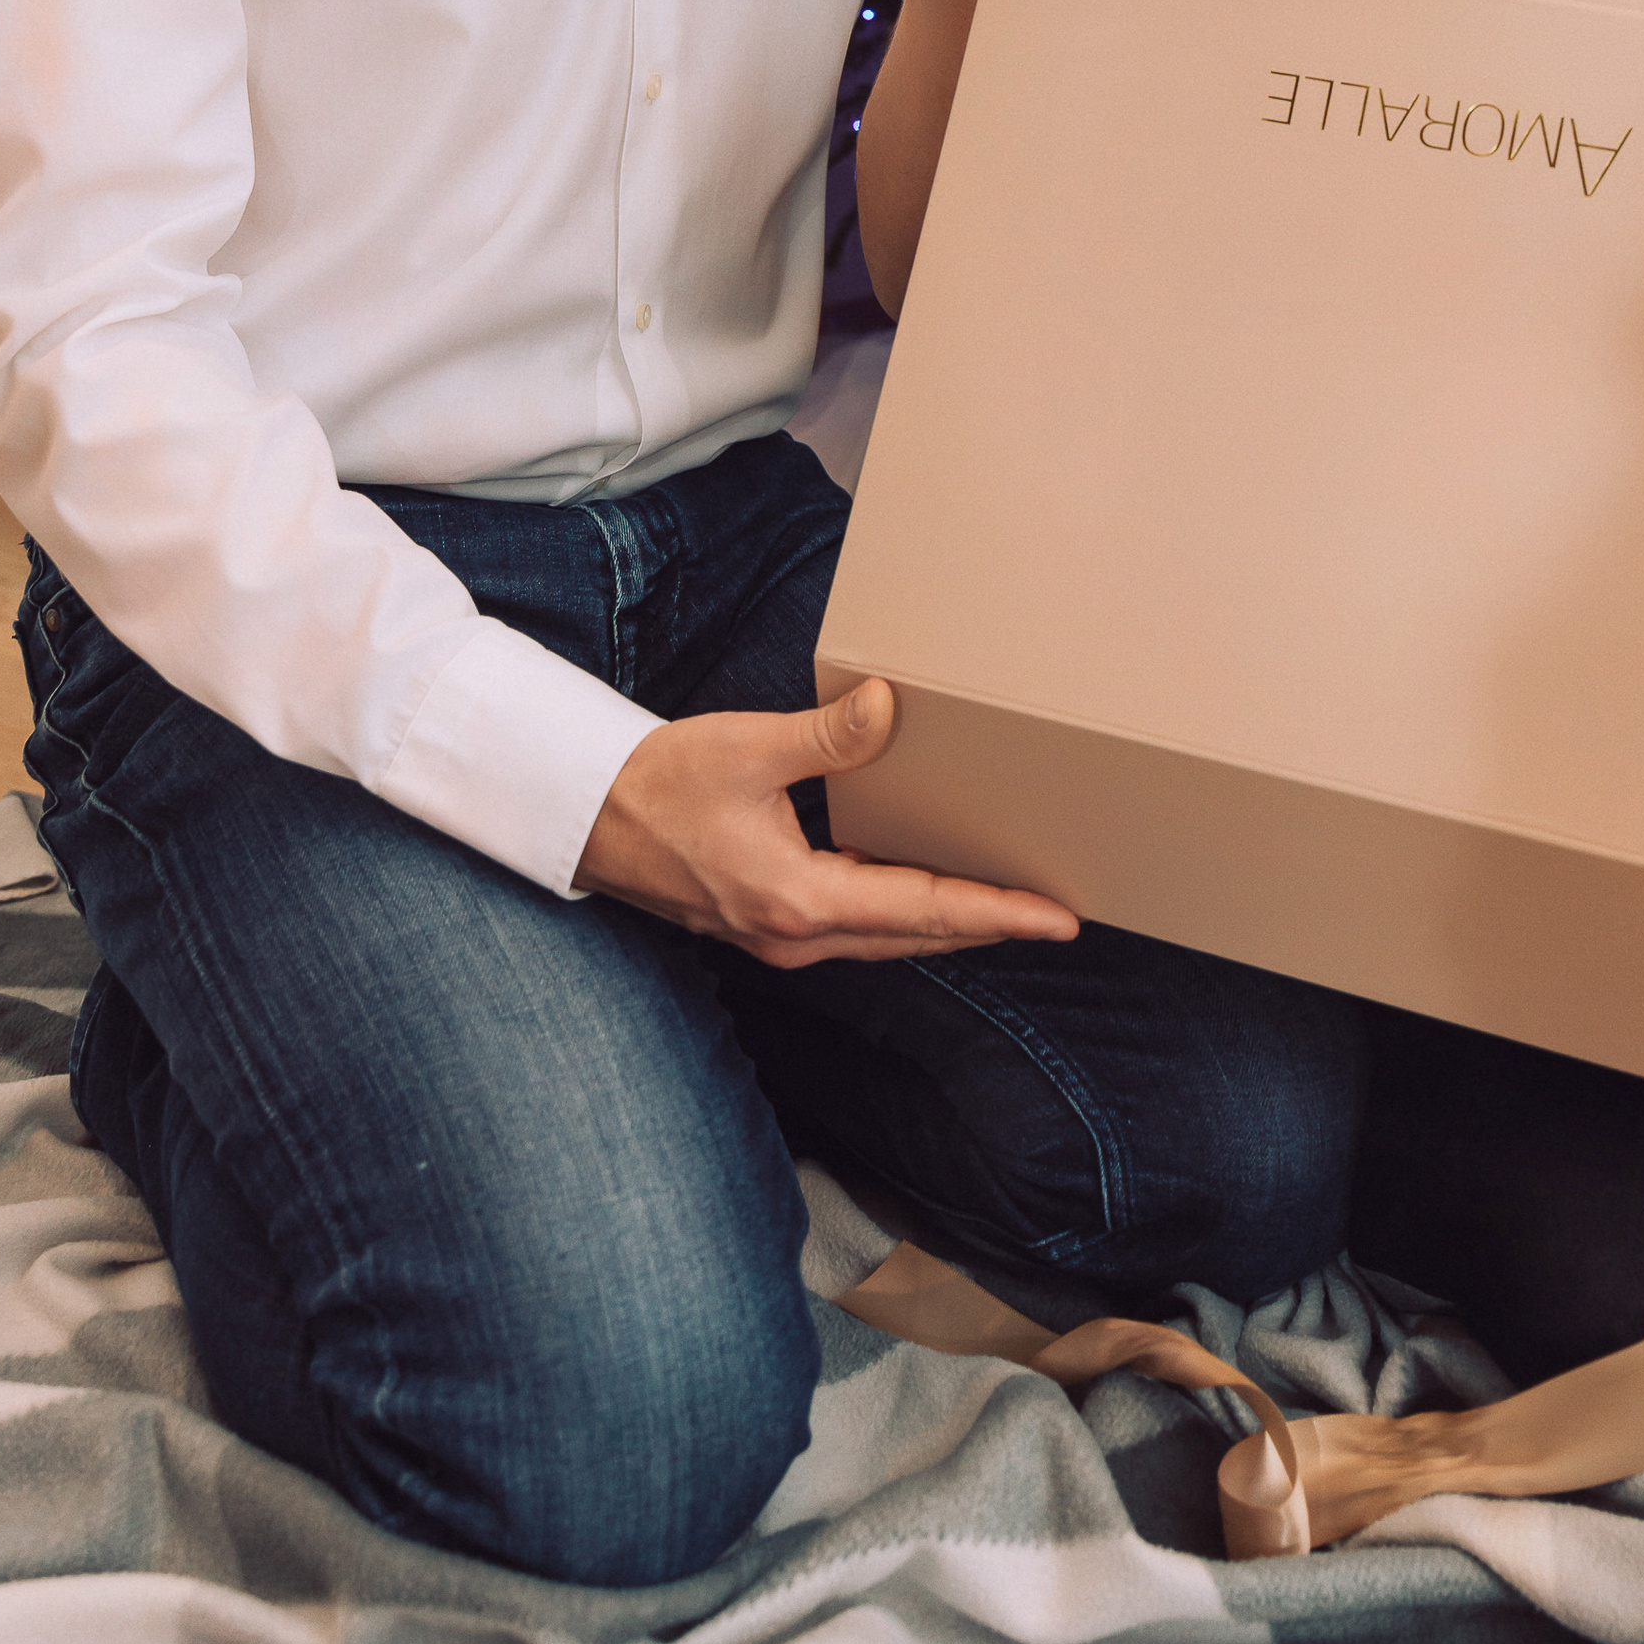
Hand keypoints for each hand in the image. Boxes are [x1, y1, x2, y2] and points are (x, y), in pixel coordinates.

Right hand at [575, 675, 1078, 968]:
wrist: (587, 817)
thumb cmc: (659, 783)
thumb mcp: (748, 748)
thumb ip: (827, 736)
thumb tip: (888, 706)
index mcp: (800, 899)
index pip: (923, 908)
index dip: (996, 912)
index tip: (1054, 916)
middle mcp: (798, 934)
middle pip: (917, 934)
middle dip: (989, 923)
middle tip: (1056, 911)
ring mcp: (783, 937)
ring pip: (889, 936)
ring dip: (950, 921)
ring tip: (1009, 901)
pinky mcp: (771, 923)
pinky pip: (859, 926)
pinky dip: (905, 912)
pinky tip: (927, 887)